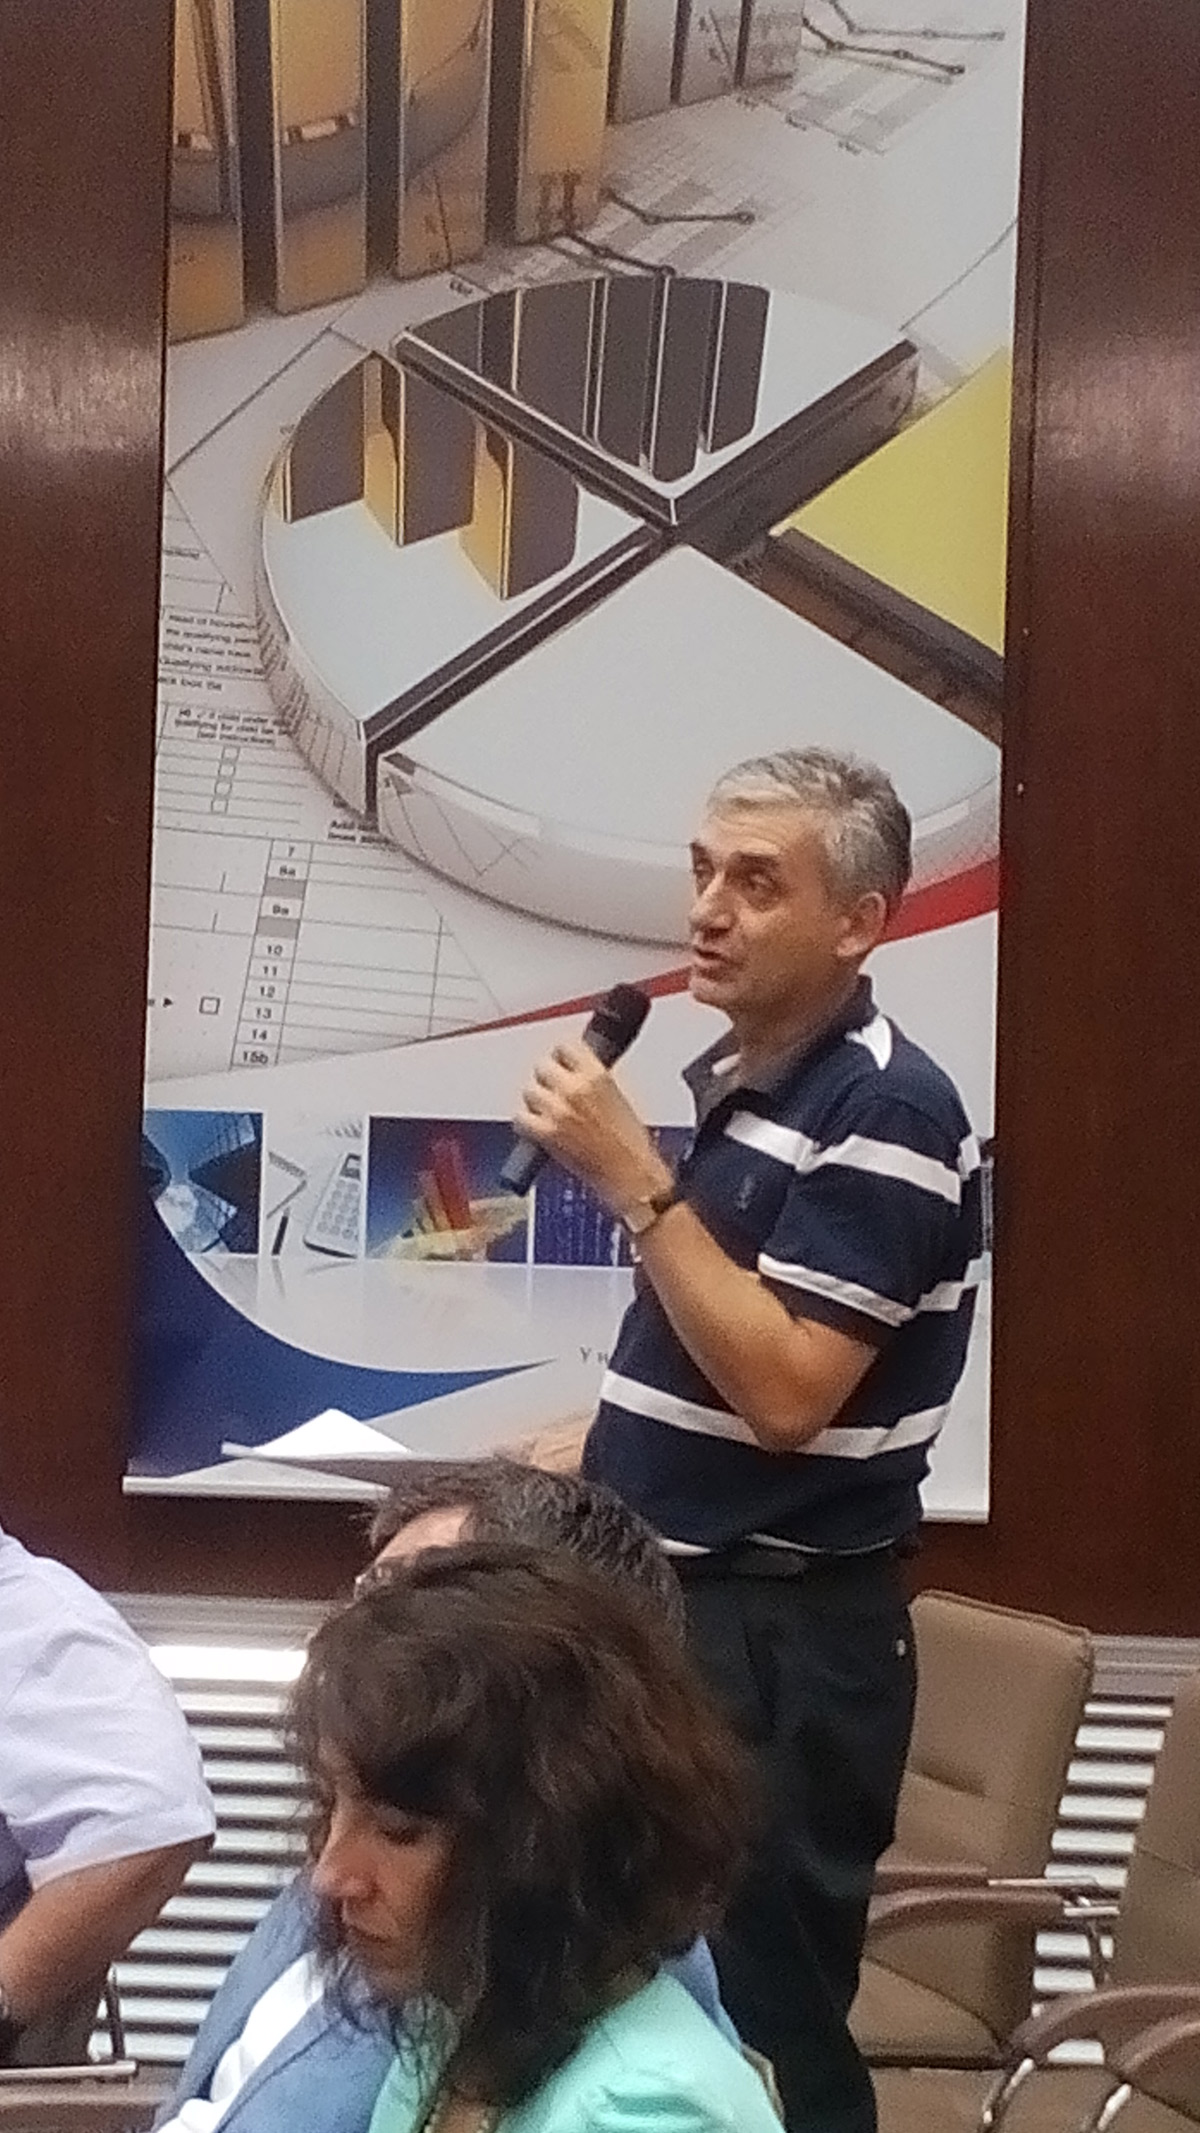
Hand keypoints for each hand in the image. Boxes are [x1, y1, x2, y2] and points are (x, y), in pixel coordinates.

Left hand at [513, 1041, 672, 1215]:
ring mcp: (558, 1110)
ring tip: (547, 1113)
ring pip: (529, 1091)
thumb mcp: (618, 1098)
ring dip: (536, 1101)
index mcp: (597, 1075)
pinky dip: (525, 1124)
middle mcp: (575, 1088)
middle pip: (542, 1066)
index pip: (564, 1047)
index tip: (561, 1063)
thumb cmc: (631, 1145)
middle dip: (547, 1079)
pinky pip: (520, 1118)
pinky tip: (536, 1129)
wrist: (631, 1176)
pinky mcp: (546, 1133)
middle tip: (554, 1092)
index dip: (561, 1058)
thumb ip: (592, 1081)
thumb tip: (573, 1075)